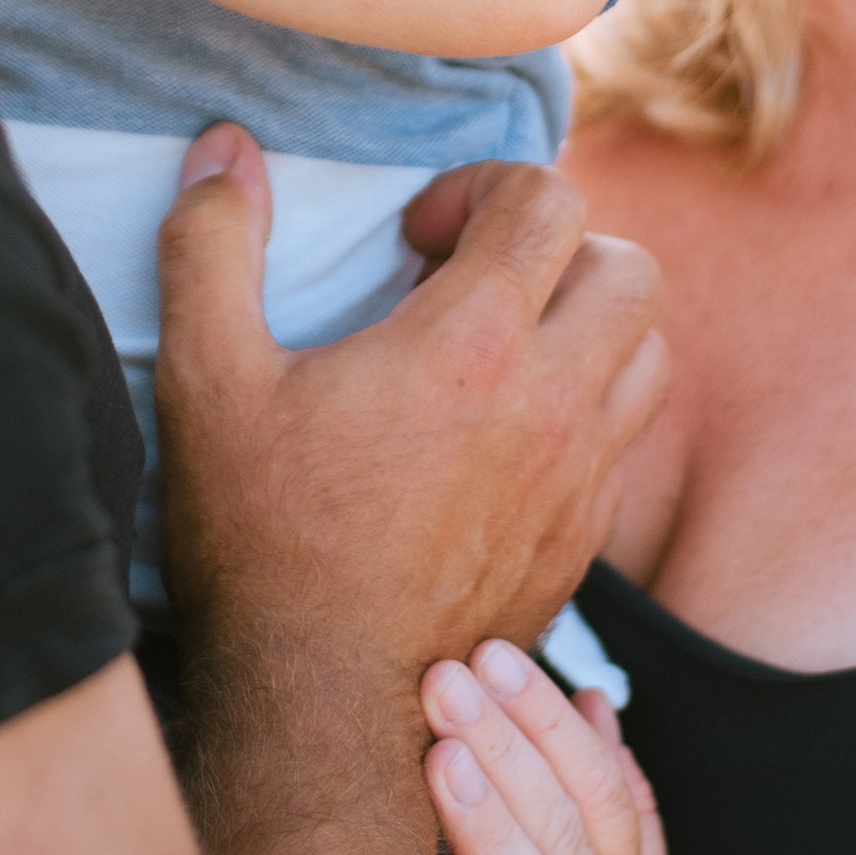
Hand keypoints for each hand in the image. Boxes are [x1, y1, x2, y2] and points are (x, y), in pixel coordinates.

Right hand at [152, 128, 667, 683]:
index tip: (420, 233)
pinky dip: (587, 407)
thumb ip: (212, 245)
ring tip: (503, 346)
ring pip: (647, 353)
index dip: (484, 186)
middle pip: (624, 266)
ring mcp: (581, 479)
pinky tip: (506, 434)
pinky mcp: (584, 542)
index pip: (548, 200)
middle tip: (471, 278)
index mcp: (472, 344)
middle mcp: (553, 403)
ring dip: (587, 324)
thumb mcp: (207, 380)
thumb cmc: (262, 539)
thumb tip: (223, 147)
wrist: (324, 706)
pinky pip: (627, 440)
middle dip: (555, 246)